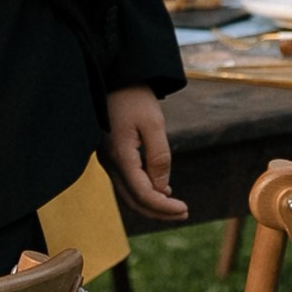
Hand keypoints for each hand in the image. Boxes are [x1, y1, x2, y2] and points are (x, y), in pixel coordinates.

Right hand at [107, 85, 188, 222]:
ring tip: (175, 207)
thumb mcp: (153, 124)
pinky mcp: (110, 155)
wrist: (116, 78)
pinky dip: (143, 191)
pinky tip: (162, 190)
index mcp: (120, 156)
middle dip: (158, 211)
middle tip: (183, 214)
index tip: (184, 209)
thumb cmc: (135, 98)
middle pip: (133, 200)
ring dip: (151, 203)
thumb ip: (159, 157)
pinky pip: (126, 181)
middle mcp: (110, 162)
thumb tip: (161, 188)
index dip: (163, 207)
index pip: (142, 194)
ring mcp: (107, 160)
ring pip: (128, 194)